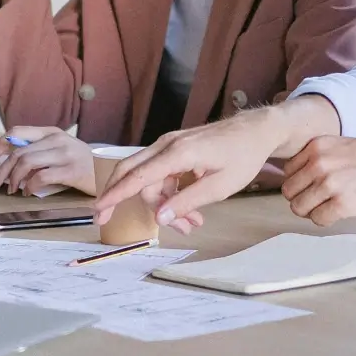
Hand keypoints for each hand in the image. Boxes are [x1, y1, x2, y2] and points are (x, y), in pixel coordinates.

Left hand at [0, 128, 95, 196]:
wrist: (110, 172)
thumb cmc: (81, 163)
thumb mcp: (59, 150)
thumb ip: (38, 151)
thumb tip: (8, 163)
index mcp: (51, 132)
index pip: (17, 131)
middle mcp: (56, 139)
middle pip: (18, 152)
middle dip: (1, 171)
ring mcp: (65, 154)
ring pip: (26, 162)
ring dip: (13, 179)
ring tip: (13, 190)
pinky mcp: (72, 171)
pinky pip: (41, 177)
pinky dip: (29, 186)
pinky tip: (28, 192)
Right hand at [93, 96, 339, 233]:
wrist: (257, 131)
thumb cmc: (243, 156)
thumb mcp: (220, 186)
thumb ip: (188, 201)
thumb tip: (160, 217)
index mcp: (177, 153)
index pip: (137, 176)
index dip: (115, 195)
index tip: (98, 209)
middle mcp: (167, 146)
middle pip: (131, 173)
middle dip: (120, 197)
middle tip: (107, 220)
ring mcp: (170, 146)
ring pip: (150, 179)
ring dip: (162, 204)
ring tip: (191, 224)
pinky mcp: (176, 150)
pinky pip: (162, 175)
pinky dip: (170, 195)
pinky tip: (191, 210)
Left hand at [284, 137, 355, 224]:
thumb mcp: (346, 145)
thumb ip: (322, 157)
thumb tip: (303, 175)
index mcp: (317, 145)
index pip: (288, 170)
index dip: (299, 182)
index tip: (313, 187)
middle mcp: (318, 162)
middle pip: (289, 190)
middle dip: (302, 198)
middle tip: (319, 202)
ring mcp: (329, 184)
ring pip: (299, 207)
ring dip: (312, 211)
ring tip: (330, 208)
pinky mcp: (342, 204)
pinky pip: (318, 220)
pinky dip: (325, 220)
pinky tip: (339, 214)